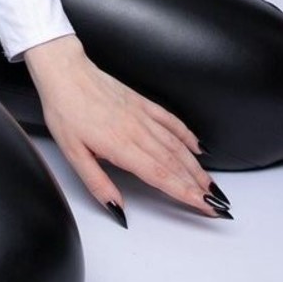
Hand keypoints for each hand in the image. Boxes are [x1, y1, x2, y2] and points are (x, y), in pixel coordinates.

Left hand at [23, 35, 227, 220]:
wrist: (64, 72)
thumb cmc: (64, 112)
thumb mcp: (72, 154)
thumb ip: (97, 183)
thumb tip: (118, 209)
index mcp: (121, 146)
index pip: (162, 176)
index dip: (186, 194)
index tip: (207, 206)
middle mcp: (138, 131)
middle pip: (175, 164)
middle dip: (199, 185)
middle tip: (218, 203)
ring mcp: (143, 115)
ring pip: (177, 145)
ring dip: (197, 166)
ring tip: (212, 184)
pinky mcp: (142, 102)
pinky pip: (171, 121)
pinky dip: (188, 136)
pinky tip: (198, 148)